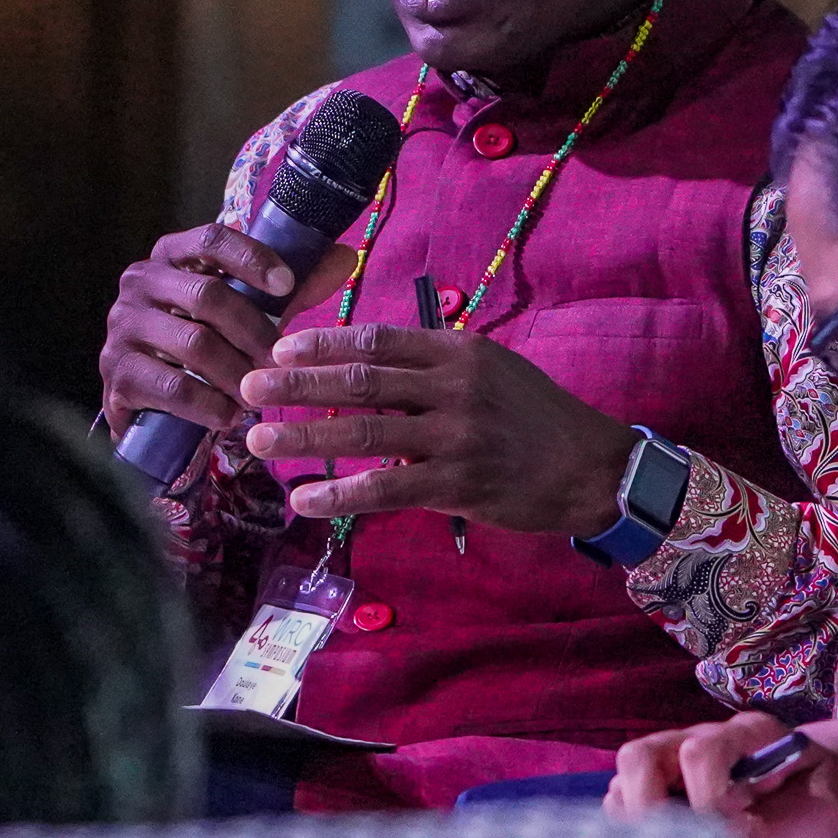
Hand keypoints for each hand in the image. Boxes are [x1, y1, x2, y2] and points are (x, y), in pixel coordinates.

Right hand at [99, 223, 355, 433]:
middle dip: (255, 331)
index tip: (288, 284)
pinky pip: (172, 387)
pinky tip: (230, 416)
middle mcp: (139, 281)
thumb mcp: (247, 310)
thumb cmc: (207, 342)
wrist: (149, 401)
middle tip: (282, 360)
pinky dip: (210, 404)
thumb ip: (292, 287)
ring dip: (237, 372)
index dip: (252, 258)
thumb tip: (347, 256)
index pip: (211, 238)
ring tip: (260, 392)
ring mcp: (121, 327)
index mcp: (171, 255)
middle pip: (207, 296)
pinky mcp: (116, 373)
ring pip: (193, 344)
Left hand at [237, 324, 637, 535]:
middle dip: (296, 384)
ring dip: (304, 435)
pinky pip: (386, 488)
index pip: (376, 340)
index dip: (323, 343)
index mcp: (457, 351)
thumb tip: (366, 364)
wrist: (590, 466)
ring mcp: (455, 436)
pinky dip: (340, 493)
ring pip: (364, 432)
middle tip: (247, 385)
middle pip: (359, 380)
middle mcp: (453, 386)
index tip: (279, 348)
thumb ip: (432, 366)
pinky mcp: (458, 483)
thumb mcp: (490, 369)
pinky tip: (305, 497)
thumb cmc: (534, 416)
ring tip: (258, 438)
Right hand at [605, 706, 837, 837]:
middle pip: (639, 755)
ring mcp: (674, 764)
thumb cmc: (819, 788)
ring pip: (623, 780)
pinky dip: (632, 834)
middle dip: (648, 806)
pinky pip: (624, 805)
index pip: (702, 752)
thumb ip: (777, 818)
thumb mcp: (819, 800)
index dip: (709, 797)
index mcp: (745, 734)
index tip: (738, 830)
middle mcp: (698, 739)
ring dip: (635, 822)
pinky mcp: (663, 791)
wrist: (819, 781)